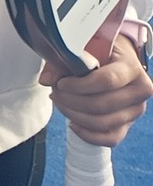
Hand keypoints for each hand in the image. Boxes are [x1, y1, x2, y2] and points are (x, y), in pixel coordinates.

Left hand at [42, 32, 152, 146]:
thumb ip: (63, 60)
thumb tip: (47, 79)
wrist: (116, 59)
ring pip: (102, 123)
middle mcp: (139, 91)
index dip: (79, 85)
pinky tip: (72, 123)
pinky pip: (109, 138)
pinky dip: (87, 134)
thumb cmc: (100, 52)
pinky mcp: (128, 125)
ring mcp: (135, 110)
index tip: (61, 83)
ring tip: (60, 101)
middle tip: (56, 91)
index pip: (107, 81)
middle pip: (102, 105)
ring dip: (74, 115)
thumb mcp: (83, 47)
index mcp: (131, 68)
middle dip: (71, 100)